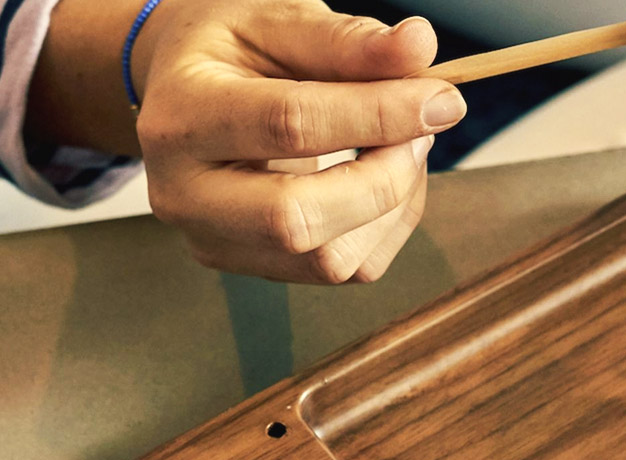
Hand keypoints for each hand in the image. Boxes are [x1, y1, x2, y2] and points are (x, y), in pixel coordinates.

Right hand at [30, 0, 466, 283]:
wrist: (189, 92)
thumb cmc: (237, 51)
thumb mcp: (280, 23)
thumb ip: (348, 40)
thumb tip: (420, 46)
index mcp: (183, 114)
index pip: (289, 125)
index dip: (378, 114)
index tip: (442, 98)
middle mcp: (183, 193)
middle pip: (297, 219)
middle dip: (385, 178)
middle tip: (425, 130)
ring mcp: (215, 242)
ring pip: (331, 259)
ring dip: (394, 204)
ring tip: (403, 144)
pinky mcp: (256, 269)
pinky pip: (347, 270)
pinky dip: (387, 224)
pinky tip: (382, 176)